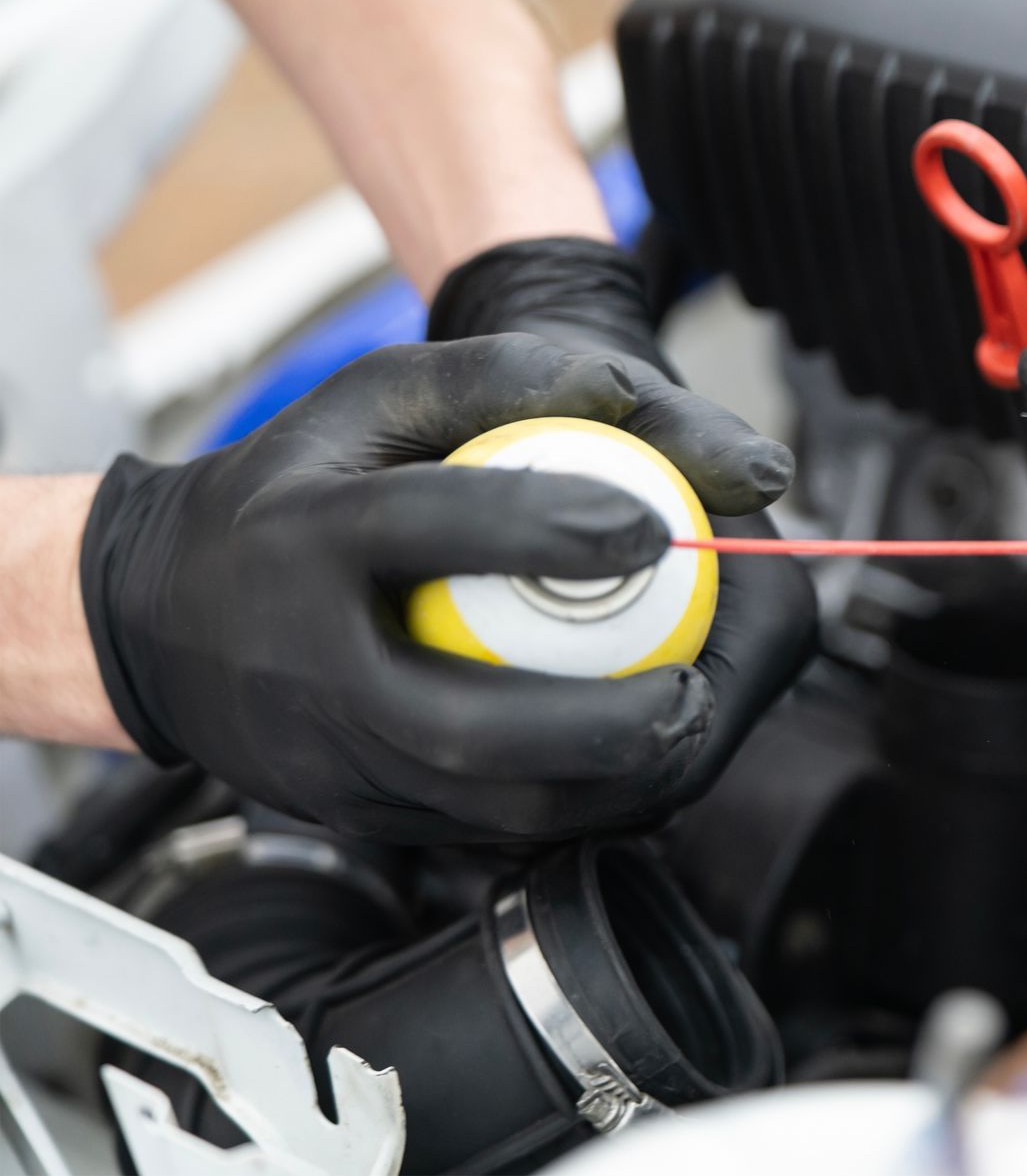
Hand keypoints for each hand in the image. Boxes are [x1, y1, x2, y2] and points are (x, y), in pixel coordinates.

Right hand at [81, 336, 814, 842]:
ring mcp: (325, 761)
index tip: (658, 528)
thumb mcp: (371, 399)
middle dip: (605, 725)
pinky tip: (637, 761)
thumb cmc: (290, 489)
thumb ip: (501, 378)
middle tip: (696, 688)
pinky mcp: (353, 816)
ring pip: (490, 807)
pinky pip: (486, 828)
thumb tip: (635, 394)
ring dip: (611, 784)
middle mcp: (305, 665)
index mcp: (302, 536)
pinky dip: (578, 803)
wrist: (150, 618)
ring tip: (687, 728)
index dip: (553, 525)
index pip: (433, 524)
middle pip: (469, 727)